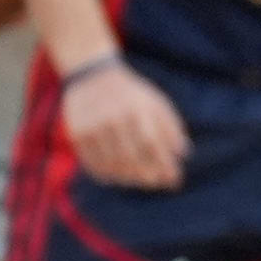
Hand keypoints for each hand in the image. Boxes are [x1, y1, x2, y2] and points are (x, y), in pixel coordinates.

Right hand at [62, 62, 188, 189]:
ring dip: (128, 177)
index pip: (152, 144)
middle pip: (131, 157)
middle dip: (147, 175)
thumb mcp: (157, 103)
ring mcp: (93, 126)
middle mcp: (113, 118)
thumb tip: (183, 155)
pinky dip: (105, 174)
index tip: (174, 179)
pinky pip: (92, 162)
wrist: (92, 76)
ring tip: (139, 181)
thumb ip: (171, 128)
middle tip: (156, 184)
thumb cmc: (133, 95)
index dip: (163, 164)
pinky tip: (116, 179)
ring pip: (112, 163)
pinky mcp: (77, 133)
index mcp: (137, 109)